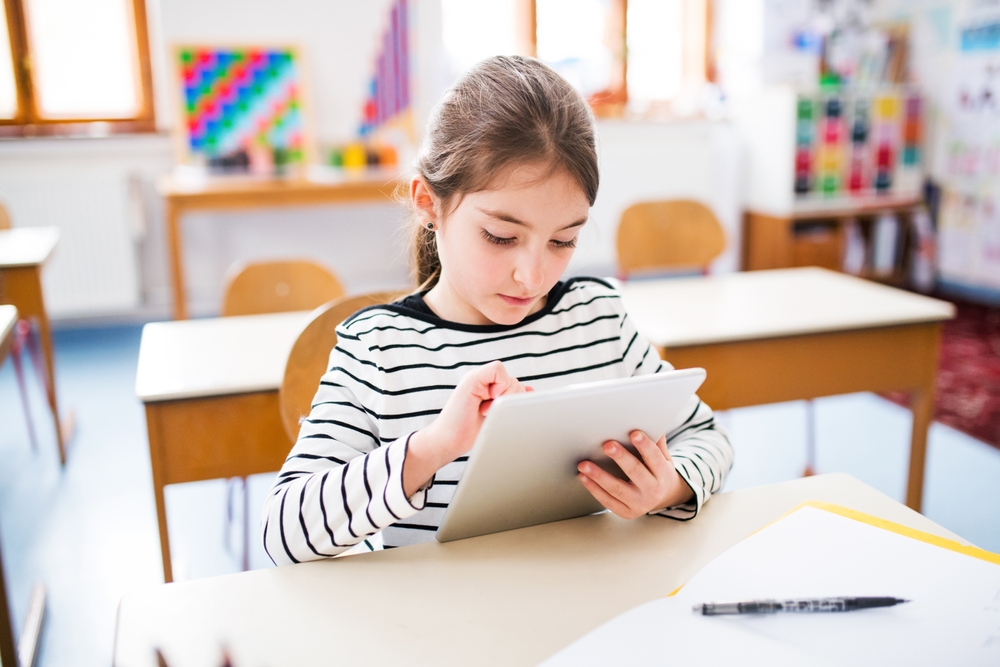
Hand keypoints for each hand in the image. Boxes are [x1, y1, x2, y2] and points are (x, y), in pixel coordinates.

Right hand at [404, 360, 530, 495]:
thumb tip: (530, 389)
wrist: (448, 440)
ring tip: (485, 410)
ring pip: (510, 378)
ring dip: (503, 398)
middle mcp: (483, 380)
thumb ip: (510, 399)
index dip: (513, 400)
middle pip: (515, 382)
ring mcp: (477, 377)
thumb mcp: (496, 415)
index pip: (515, 385)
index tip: (497, 413)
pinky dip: (499, 386)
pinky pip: (497, 369)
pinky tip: (487, 401)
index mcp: (489, 387)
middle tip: (489, 412)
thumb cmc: (469, 432)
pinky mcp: (472, 378)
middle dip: (509, 401)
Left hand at [576, 430, 693, 518]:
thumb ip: (656, 440)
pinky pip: (608, 501)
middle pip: (635, 472)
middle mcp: (653, 491)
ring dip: (599, 476)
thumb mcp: (664, 457)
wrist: (664, 498)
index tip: (633, 433)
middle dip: (621, 458)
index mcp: (663, 474)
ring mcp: (639, 504)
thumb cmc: (659, 471)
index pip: (654, 458)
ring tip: (584, 464)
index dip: (644, 445)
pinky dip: (594, 489)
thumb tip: (651, 417)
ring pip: (617, 489)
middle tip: (607, 445)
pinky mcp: (626, 512)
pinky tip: (583, 477)